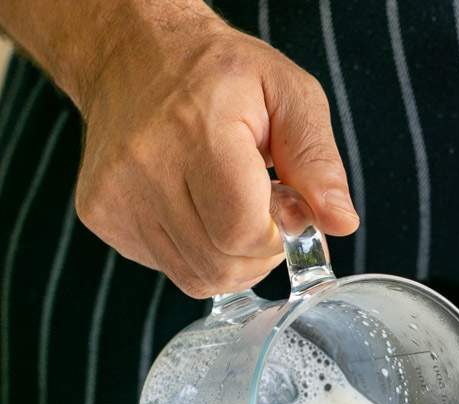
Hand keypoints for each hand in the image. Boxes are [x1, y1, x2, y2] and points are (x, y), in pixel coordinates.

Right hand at [74, 17, 358, 297]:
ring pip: (197, 277)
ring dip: (229, 258)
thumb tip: (339, 222)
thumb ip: (317, 161)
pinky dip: (195, 253)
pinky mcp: (102, 216)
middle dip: (256, 250)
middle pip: (223, 264)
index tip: (282, 208)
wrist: (133, 53)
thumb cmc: (217, 74)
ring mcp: (117, 196)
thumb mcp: (288, 95)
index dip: (276, 235)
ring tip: (226, 207)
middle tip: (258, 207)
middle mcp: (146, 167)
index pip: (244, 233)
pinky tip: (194, 210)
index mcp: (197, 132)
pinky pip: (170, 269)